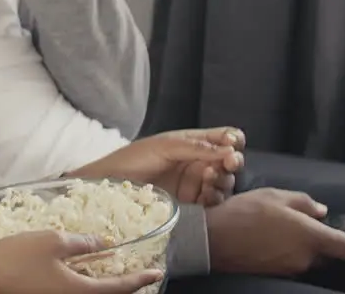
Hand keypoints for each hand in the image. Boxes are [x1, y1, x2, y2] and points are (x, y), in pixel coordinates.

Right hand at [0, 230, 163, 293]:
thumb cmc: (16, 259)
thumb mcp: (52, 242)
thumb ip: (81, 243)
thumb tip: (102, 243)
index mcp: (81, 292)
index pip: (121, 287)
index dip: (141, 278)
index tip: (158, 272)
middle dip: (124, 284)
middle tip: (138, 273)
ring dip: (103, 284)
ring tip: (110, 269)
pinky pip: (74, 292)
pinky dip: (84, 283)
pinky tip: (80, 270)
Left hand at [68, 129, 242, 203]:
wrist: (111, 186)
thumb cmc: (133, 159)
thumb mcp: (165, 146)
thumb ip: (197, 146)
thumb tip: (230, 149)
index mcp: (194, 143)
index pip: (225, 139)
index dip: (233, 141)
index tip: (232, 144)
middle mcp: (199, 162)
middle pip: (230, 162)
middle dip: (233, 162)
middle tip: (228, 162)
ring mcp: (196, 184)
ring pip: (225, 183)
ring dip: (223, 180)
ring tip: (208, 177)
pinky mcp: (192, 205)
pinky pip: (213, 202)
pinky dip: (214, 198)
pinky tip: (205, 193)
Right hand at [206, 188, 344, 275]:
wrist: (213, 239)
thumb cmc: (245, 212)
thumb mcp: (274, 195)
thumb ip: (304, 202)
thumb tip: (322, 212)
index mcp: (311, 237)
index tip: (335, 229)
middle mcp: (306, 257)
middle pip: (326, 253)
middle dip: (317, 241)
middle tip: (296, 224)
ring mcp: (291, 268)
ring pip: (306, 258)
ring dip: (298, 246)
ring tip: (275, 231)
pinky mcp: (276, 274)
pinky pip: (289, 262)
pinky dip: (283, 253)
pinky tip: (265, 241)